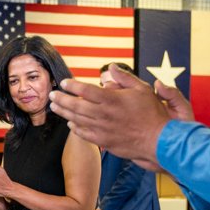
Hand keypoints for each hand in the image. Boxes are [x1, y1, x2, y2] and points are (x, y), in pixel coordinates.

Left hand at [50, 69, 166, 171]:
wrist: (158, 139)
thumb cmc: (152, 113)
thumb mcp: (142, 89)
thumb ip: (123, 78)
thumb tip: (109, 67)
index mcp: (112, 99)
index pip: (85, 90)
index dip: (72, 85)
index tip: (64, 82)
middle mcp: (104, 114)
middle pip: (76, 105)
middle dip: (61, 99)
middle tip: (52, 95)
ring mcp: (102, 129)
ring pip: (77, 120)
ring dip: (64, 112)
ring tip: (55, 107)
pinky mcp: (104, 141)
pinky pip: (84, 134)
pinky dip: (75, 128)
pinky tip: (70, 122)